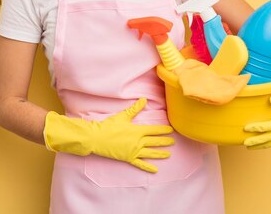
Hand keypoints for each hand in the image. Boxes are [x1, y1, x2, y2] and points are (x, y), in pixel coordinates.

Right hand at [44, 98, 174, 171]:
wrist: (97, 138)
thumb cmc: (109, 126)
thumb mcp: (123, 116)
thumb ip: (135, 109)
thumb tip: (144, 99)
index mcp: (137, 130)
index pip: (154, 130)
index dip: (163, 130)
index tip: (171, 130)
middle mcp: (138, 142)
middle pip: (154, 141)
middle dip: (164, 141)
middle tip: (173, 142)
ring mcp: (133, 151)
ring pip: (150, 153)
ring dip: (160, 153)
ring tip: (168, 154)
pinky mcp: (128, 158)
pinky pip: (140, 164)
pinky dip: (148, 167)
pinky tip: (155, 170)